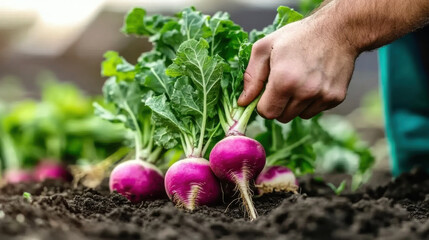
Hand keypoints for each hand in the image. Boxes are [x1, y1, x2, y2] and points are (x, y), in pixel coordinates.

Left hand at [237, 17, 358, 122]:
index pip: (267, 113)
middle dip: (278, 105)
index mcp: (283, 80)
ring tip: (299, 81)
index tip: (266, 92)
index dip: (263, 104)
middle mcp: (304, 91)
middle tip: (282, 85)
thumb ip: (252, 77)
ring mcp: (322, 96)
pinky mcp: (335, 98)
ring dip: (294, 105)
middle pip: (282, 117)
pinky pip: (315, 111)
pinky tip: (313, 82)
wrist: (336, 30)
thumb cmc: (297, 37)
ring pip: (299, 116)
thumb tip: (243, 102)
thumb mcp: (265, 48)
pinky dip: (310, 102)